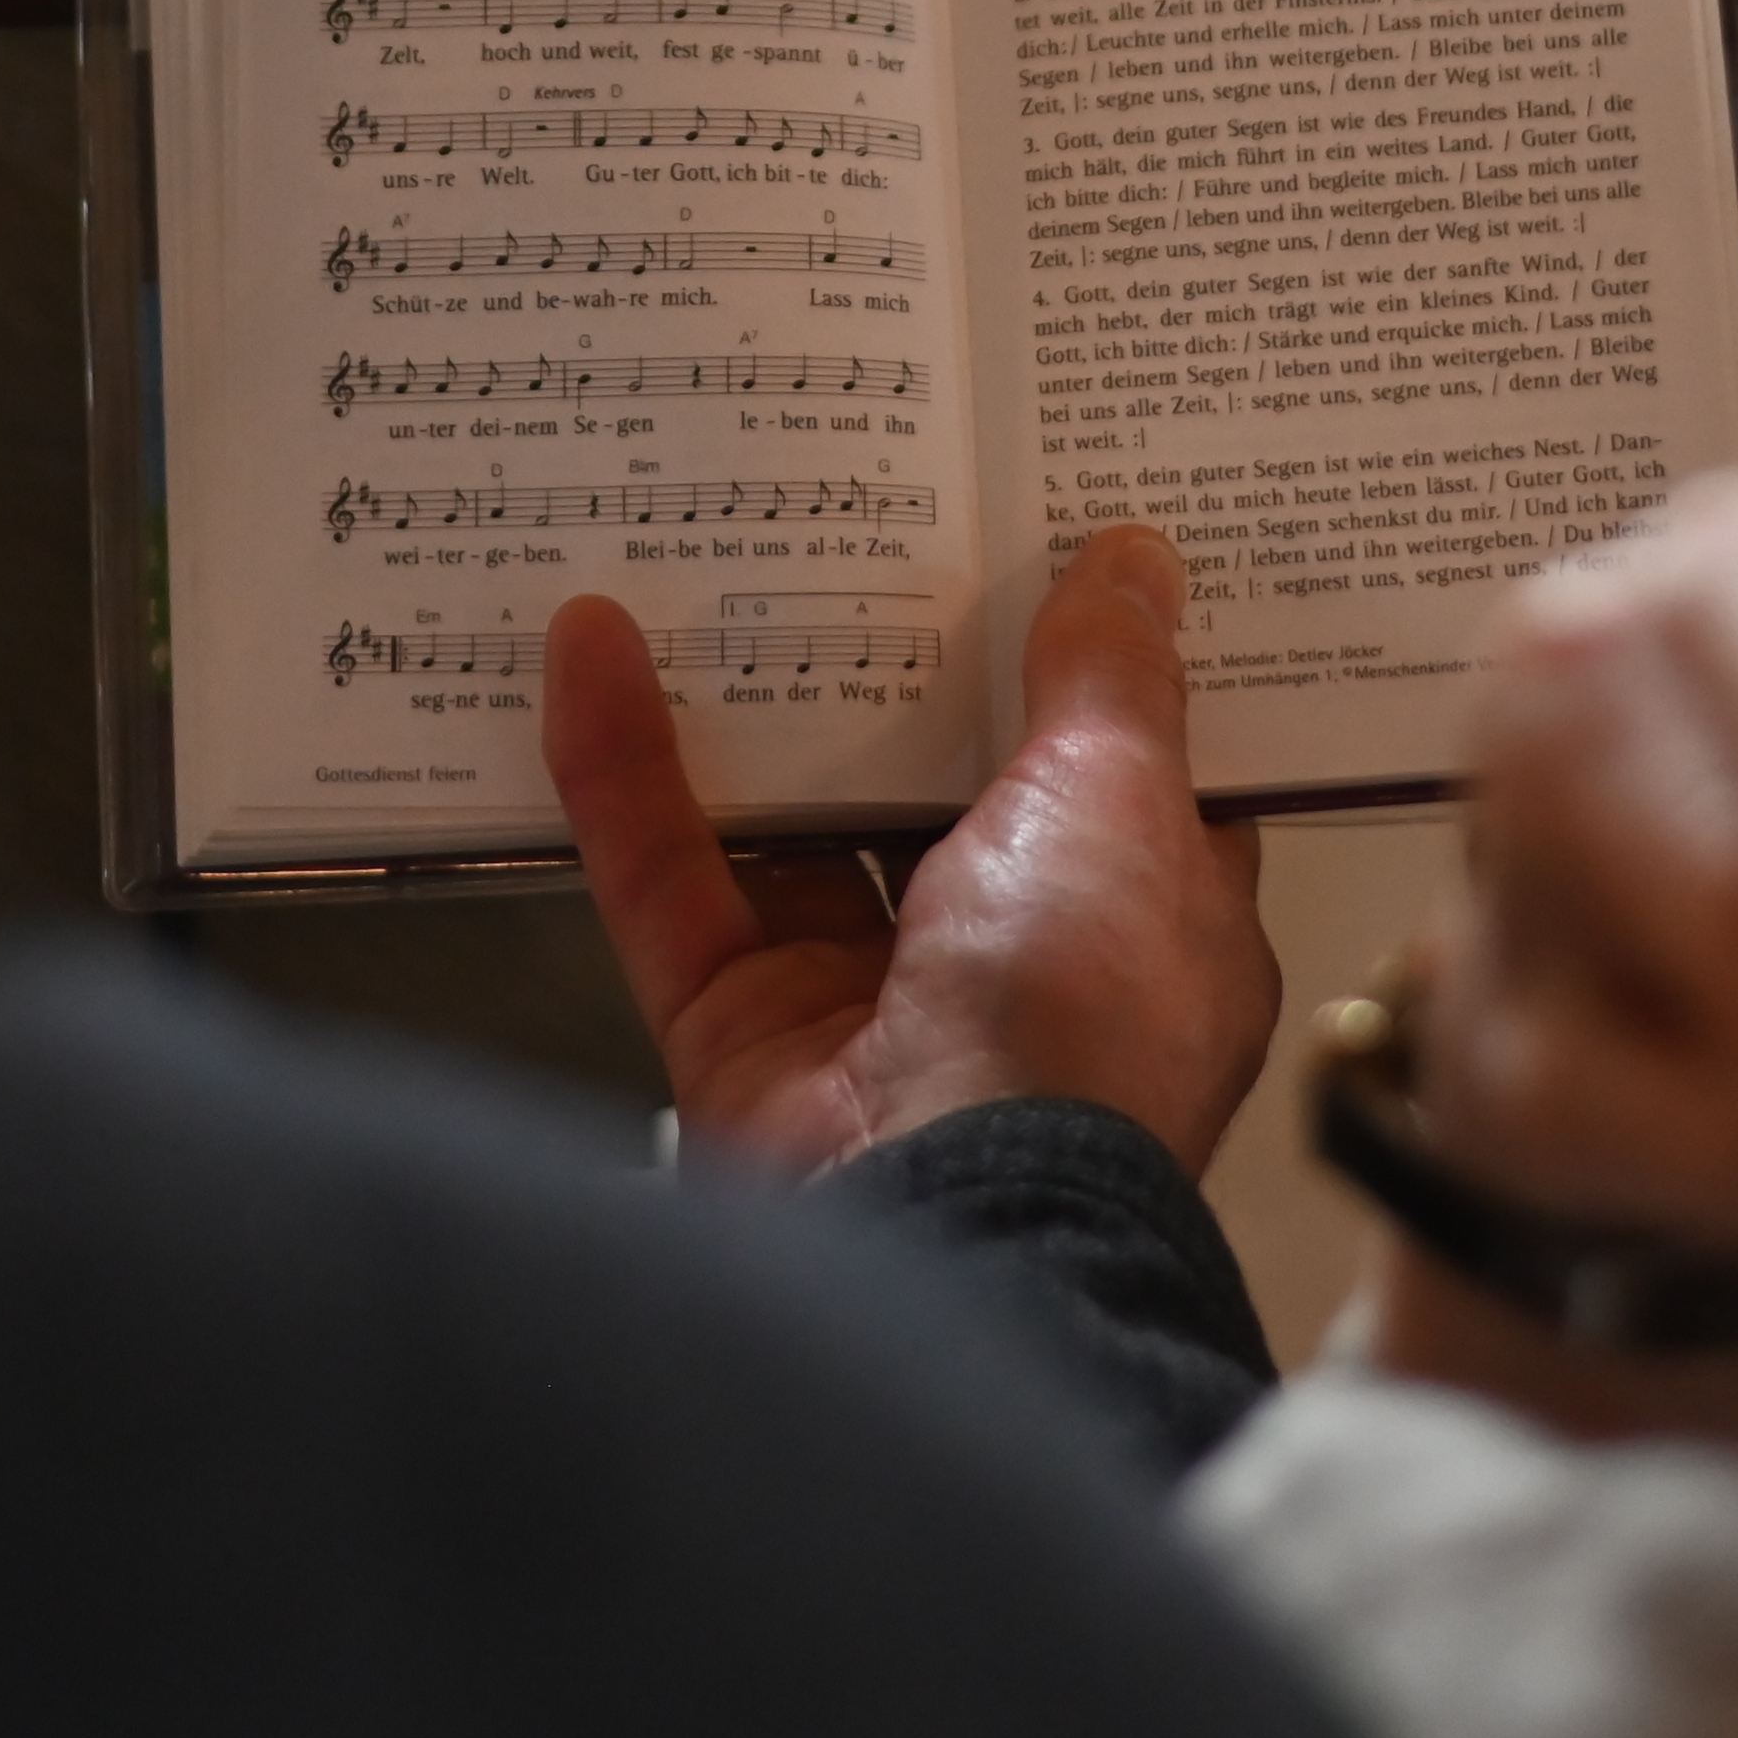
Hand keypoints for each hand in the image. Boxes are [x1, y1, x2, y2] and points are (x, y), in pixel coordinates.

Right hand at [544, 526, 1280, 1177]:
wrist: (956, 1220)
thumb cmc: (1082, 1034)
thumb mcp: (1126, 804)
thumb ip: (1111, 682)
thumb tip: (1135, 567)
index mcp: (1152, 931)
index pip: (1126, 775)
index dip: (1086, 662)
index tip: (1042, 539)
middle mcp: (1019, 974)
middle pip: (943, 794)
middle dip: (895, 672)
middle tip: (852, 518)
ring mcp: (874, 1016)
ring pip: (797, 835)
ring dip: (749, 712)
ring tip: (703, 559)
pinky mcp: (743, 1043)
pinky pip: (675, 888)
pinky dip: (624, 776)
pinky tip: (585, 654)